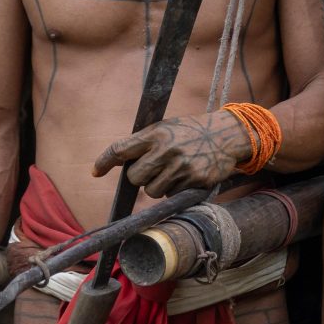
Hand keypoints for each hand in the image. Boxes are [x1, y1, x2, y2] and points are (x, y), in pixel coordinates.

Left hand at [94, 111, 253, 195]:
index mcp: (156, 134)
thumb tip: (119, 161)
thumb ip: (144, 142)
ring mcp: (181, 167)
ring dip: (158, 186)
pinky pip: (173, 195)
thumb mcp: (166, 128)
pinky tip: (188, 175)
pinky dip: (176, 189)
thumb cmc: (191, 131)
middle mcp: (166, 150)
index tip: (95, 172)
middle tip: (153, 170)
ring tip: (173, 172)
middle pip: (135, 178)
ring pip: (152, 191)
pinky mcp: (195, 181)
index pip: (120, 149)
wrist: (227, 135)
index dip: (104, 162)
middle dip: (140, 178)